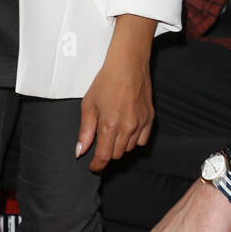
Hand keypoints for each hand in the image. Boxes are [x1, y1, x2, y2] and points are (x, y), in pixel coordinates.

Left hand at [77, 54, 153, 171]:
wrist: (128, 64)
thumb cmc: (107, 81)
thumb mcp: (89, 105)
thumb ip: (85, 131)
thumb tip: (80, 151)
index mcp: (110, 124)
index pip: (104, 156)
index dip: (97, 165)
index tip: (93, 167)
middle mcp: (127, 127)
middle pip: (117, 154)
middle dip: (107, 152)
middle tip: (101, 140)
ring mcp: (141, 123)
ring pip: (129, 148)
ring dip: (120, 145)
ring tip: (114, 129)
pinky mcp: (150, 118)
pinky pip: (142, 140)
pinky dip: (134, 139)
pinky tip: (127, 128)